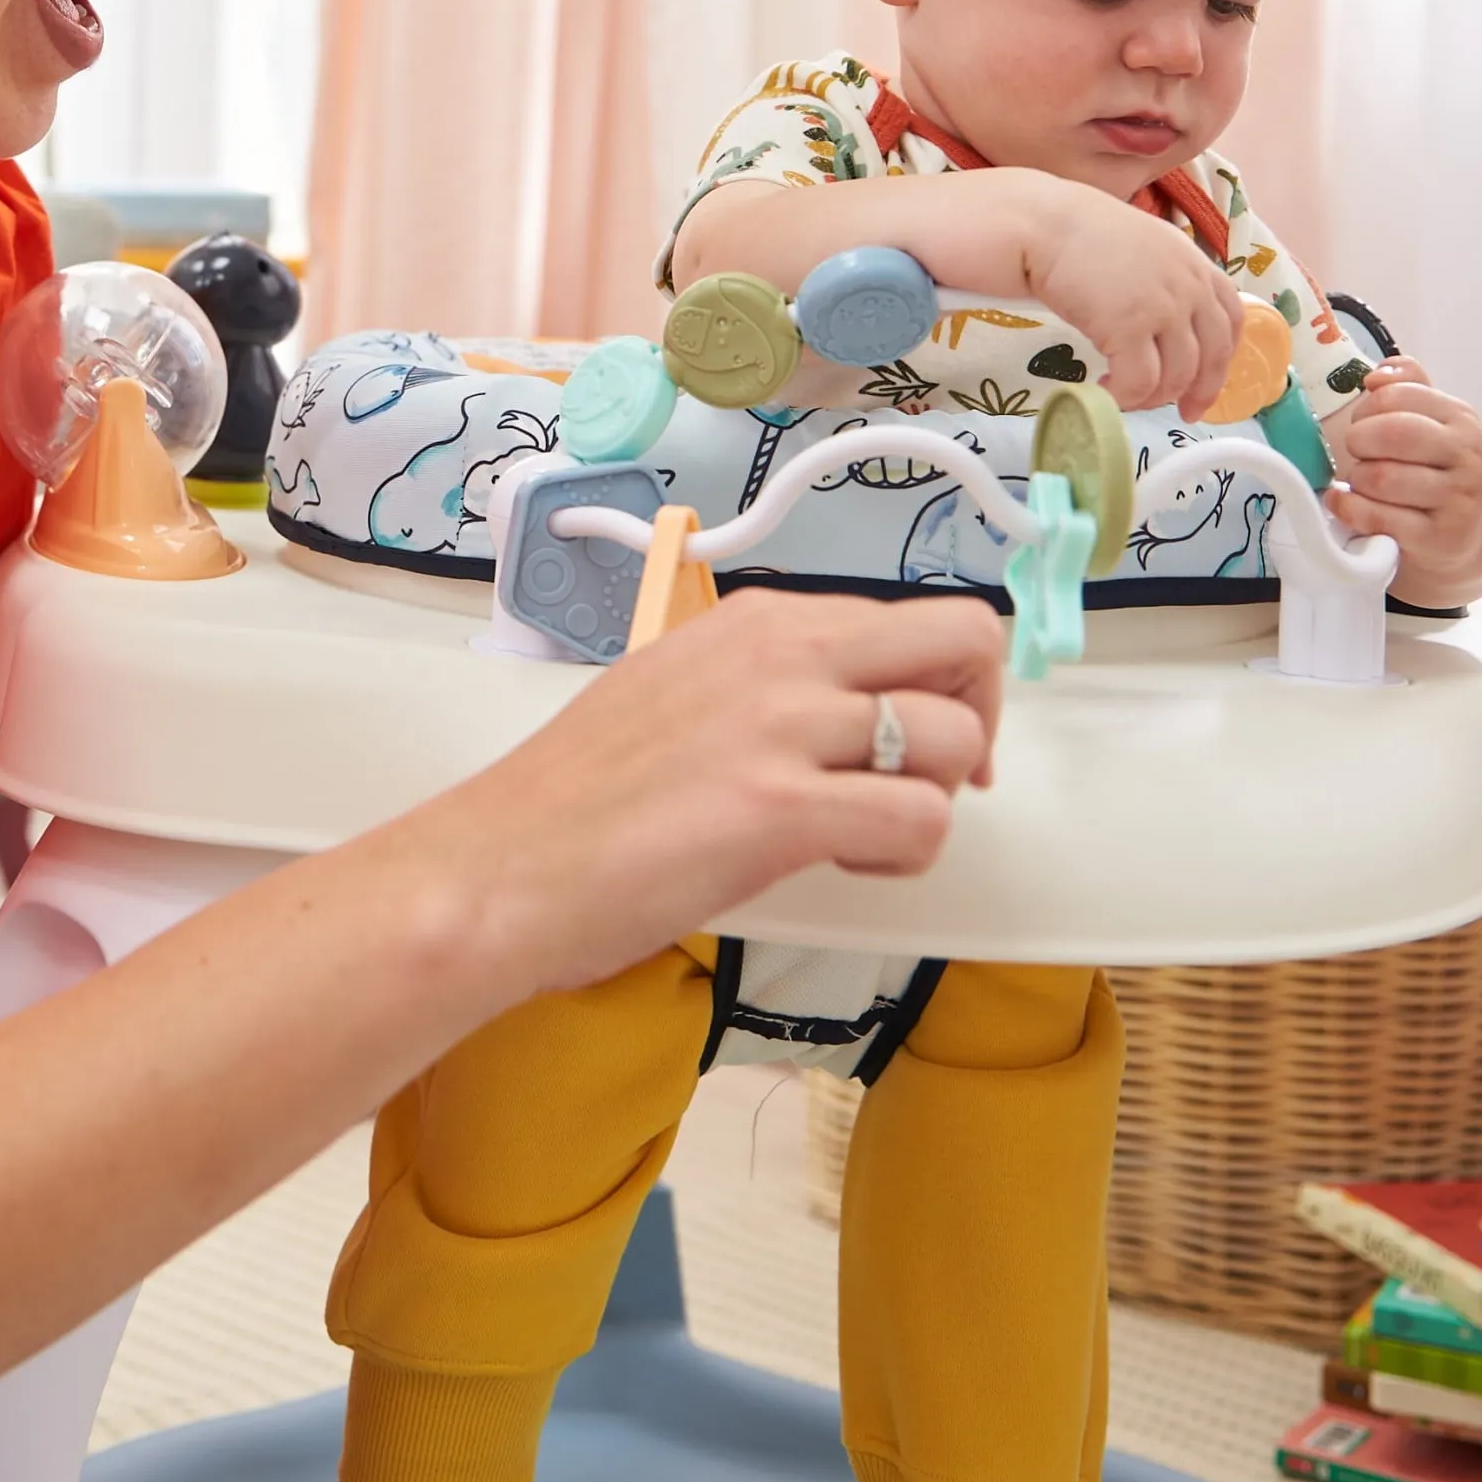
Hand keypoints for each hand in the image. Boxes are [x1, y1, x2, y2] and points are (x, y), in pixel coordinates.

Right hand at [426, 586, 1005, 997]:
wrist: (502, 864)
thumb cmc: (577, 798)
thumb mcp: (677, 689)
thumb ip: (766, 682)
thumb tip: (842, 708)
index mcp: (760, 619)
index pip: (917, 615)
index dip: (942, 686)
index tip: (917, 744)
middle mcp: (784, 652)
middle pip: (965, 638)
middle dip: (979, 714)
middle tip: (932, 781)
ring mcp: (784, 724)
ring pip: (956, 738)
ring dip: (935, 802)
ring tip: (862, 838)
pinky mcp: (782, 808)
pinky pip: (921, 820)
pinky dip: (906, 856)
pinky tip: (841, 866)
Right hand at [1009, 173, 1245, 417]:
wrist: (1043, 224)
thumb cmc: (1078, 233)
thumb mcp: (1142, 245)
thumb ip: (1165, 278)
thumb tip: (1165, 324)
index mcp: (1193, 263)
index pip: (1231, 319)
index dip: (1222, 358)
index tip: (1206, 382)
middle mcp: (1187, 286)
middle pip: (1211, 356)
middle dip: (1198, 391)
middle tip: (1179, 411)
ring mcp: (1163, 308)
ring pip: (1175, 376)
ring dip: (1151, 396)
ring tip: (1125, 394)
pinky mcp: (1130, 328)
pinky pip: (1139, 383)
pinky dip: (1124, 398)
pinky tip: (1104, 391)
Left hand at [1325, 360, 1481, 603]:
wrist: (1467, 530)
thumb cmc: (1435, 467)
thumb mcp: (1430, 420)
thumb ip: (1405, 385)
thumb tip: (1376, 375)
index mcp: (1461, 419)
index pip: (1397, 394)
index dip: (1367, 407)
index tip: (1364, 420)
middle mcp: (1466, 457)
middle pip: (1393, 433)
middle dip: (1359, 439)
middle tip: (1357, 450)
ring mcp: (1456, 500)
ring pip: (1381, 478)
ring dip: (1356, 479)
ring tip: (1362, 481)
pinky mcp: (1437, 538)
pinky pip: (1377, 517)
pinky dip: (1349, 508)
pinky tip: (1344, 502)